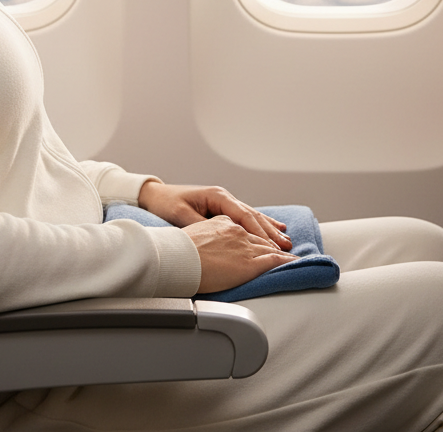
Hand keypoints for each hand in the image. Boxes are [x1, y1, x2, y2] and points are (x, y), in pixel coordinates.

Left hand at [137, 182, 292, 251]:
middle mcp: (224, 197)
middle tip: (287, 246)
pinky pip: (245, 217)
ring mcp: (224, 202)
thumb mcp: (181, 215)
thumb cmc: (166, 202)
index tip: (272, 245)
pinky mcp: (221, 209)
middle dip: (270, 231)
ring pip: (252, 216)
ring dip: (269, 228)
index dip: (259, 230)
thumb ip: (201, 224)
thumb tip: (218, 236)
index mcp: (217, 196)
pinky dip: (260, 224)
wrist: (155, 195)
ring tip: (286, 239)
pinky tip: (273, 228)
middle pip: (252, 215)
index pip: (243, 214)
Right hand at [183, 215, 296, 292]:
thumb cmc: (179, 248)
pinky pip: (274, 260)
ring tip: (292, 254)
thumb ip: (207, 232)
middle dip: (273, 239)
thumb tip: (211, 240)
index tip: (261, 236)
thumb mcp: (192, 230)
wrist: (177, 257)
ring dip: (281, 250)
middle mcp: (235, 230)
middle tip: (286, 244)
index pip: (243, 226)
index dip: (254, 231)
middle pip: (259, 234)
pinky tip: (293, 262)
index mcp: (221, 221)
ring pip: (269, 246)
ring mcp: (244, 245)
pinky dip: (286, 261)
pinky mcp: (249, 262)